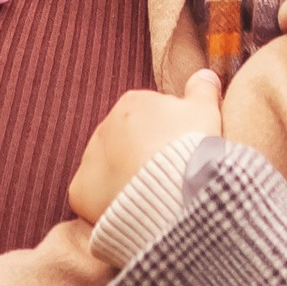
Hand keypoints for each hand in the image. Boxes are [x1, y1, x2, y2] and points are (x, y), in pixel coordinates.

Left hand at [68, 73, 224, 231]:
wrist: (174, 190)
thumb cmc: (192, 147)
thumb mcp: (206, 112)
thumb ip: (202, 89)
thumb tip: (205, 74)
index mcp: (133, 103)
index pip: (147, 119)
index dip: (166, 138)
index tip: (179, 152)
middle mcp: (104, 127)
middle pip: (124, 143)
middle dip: (141, 157)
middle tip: (166, 175)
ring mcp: (90, 159)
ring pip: (108, 169)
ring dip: (124, 179)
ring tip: (151, 195)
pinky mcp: (80, 191)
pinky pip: (93, 197)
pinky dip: (107, 204)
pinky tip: (131, 210)